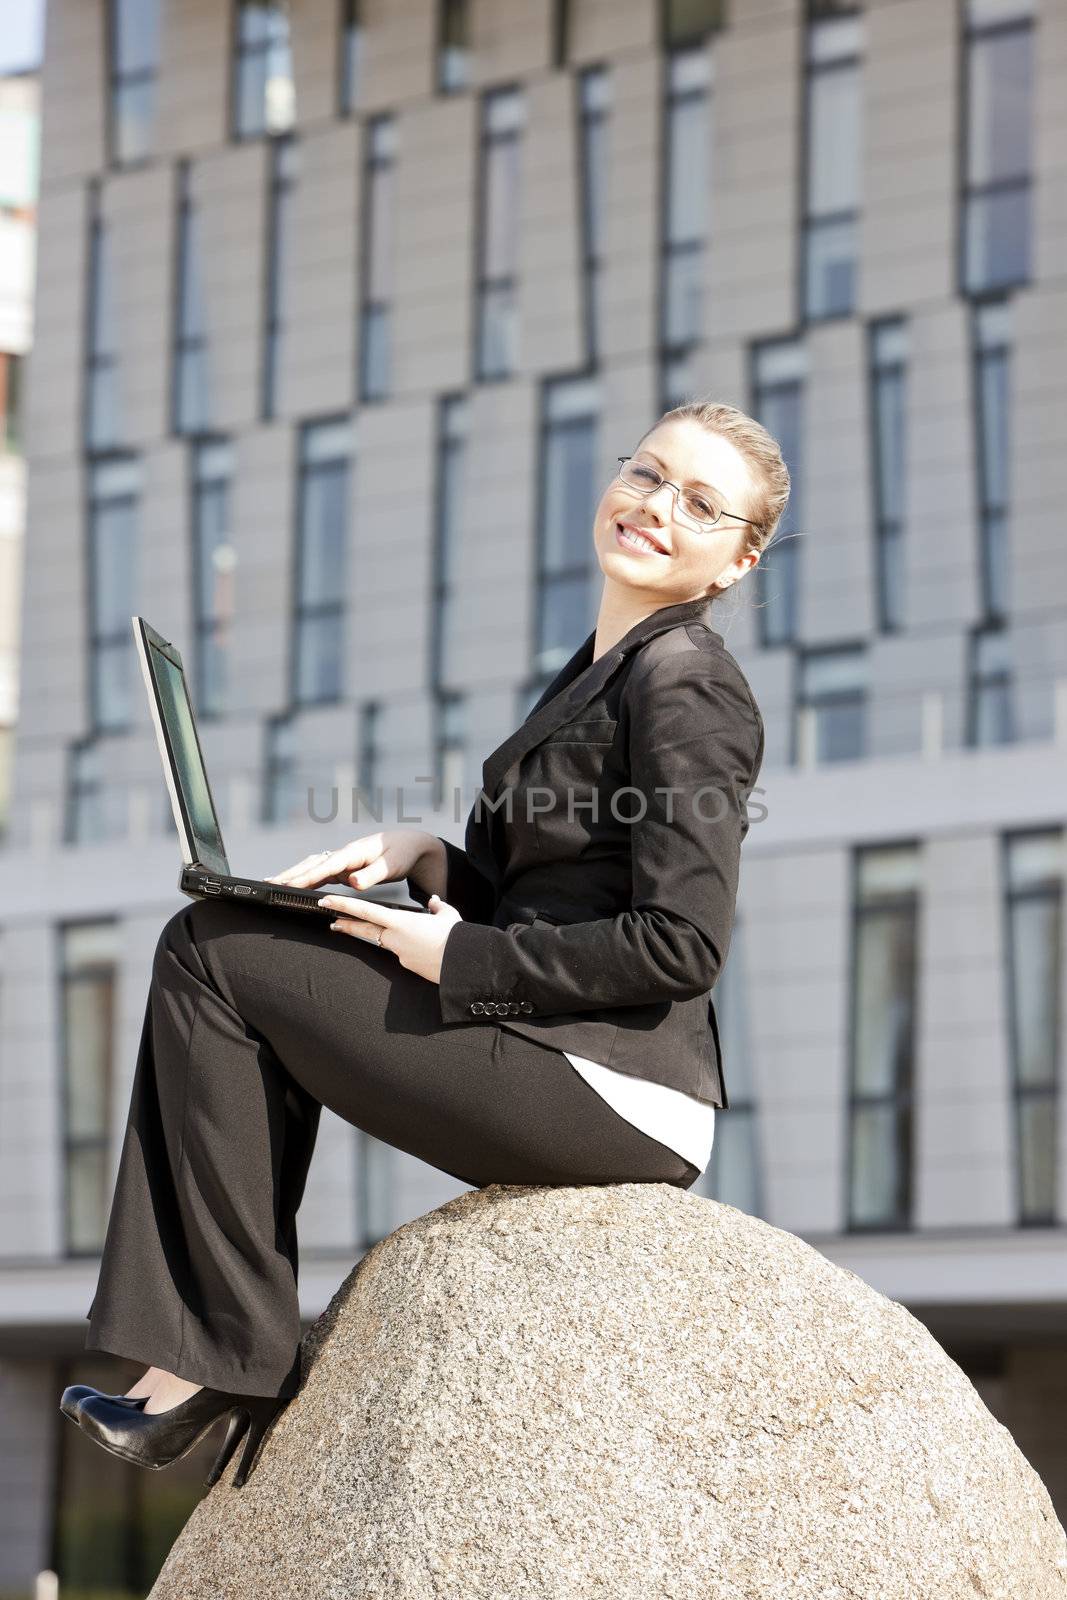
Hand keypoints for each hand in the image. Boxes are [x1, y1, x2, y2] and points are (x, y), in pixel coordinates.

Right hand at [265, 830, 436, 893]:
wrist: (410, 845)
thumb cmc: (401, 854)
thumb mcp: (391, 866)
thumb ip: (372, 874)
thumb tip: (352, 882)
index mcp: (354, 852)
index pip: (327, 865)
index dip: (308, 876)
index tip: (290, 884)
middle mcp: (344, 854)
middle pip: (312, 864)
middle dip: (291, 874)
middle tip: (268, 884)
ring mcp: (342, 860)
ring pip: (313, 866)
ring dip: (293, 875)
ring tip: (271, 883)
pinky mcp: (343, 867)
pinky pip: (320, 872)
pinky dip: (305, 878)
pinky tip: (292, 885)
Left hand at [316, 892, 461, 985]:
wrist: (463, 966)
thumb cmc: (456, 938)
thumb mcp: (448, 915)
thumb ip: (437, 906)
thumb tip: (434, 901)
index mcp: (401, 922)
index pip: (366, 911)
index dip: (344, 906)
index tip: (327, 902)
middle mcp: (396, 938)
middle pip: (364, 929)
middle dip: (346, 924)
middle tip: (331, 921)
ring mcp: (400, 953)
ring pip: (382, 940)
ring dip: (371, 935)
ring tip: (358, 930)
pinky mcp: (407, 965)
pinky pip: (400, 951)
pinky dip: (403, 945)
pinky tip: (416, 945)